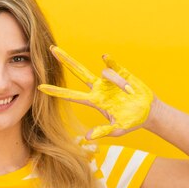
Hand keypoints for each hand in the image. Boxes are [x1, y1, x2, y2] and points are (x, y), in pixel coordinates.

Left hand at [37, 45, 157, 140]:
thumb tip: (87, 138)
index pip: (71, 95)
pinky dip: (110, 62)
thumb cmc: (131, 122)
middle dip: (65, 60)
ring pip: (105, 73)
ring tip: (130, 93)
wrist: (149, 111)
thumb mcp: (117, 130)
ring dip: (118, 82)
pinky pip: (112, 64)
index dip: (56, 92)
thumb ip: (102, 132)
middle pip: (78, 72)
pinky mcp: (121, 72)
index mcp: (94, 101)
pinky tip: (105, 57)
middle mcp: (98, 88)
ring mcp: (108, 80)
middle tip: (51, 49)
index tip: (40, 87)